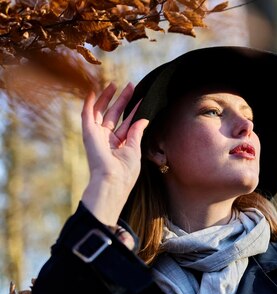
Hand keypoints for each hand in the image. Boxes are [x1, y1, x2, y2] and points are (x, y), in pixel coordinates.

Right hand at [80, 83, 148, 225]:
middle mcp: (106, 139)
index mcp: (118, 145)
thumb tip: (143, 119)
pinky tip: (92, 91)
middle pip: (115, 114)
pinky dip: (88, 103)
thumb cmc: (125, 171)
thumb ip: (136, 133)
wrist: (112, 181)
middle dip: (122, 100)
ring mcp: (96, 135)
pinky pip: (87, 115)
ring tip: (114, 84)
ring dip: (107, 98)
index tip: (141, 99)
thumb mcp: (134, 149)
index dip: (134, 110)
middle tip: (130, 85)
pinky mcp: (88, 133)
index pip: (127, 123)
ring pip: (101, 111)